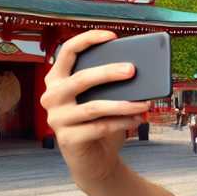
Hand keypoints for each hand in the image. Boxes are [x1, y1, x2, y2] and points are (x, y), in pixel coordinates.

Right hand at [40, 31, 150, 187]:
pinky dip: (123, 122)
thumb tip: (137, 68)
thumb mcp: (104, 98)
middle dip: (108, 72)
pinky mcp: (67, 139)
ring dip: (124, 104)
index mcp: (58, 80)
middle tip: (133, 70)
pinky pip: (100, 127)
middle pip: (80, 79)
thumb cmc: (101, 121)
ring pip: (94, 107)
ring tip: (145, 103)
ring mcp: (56, 119)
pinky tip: (140, 119)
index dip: (88, 40)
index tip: (112, 35)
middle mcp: (52, 97)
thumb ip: (112, 83)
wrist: (94, 159)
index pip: (67, 51)